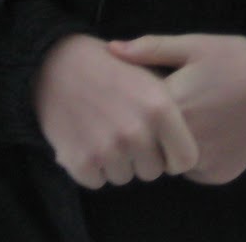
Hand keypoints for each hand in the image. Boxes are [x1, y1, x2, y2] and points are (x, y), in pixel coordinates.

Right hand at [33, 34, 199, 188]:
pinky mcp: (81, 162)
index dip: (173, 155)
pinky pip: (97, 181)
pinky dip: (91, 167)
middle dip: (141, 158)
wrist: (57, 63)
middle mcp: (136, 131)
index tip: (162, 146)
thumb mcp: (149, 73)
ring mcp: (108, 149)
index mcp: (160, 108)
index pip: (185, 160)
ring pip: (124, 177)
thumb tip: (189, 139)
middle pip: (152, 172)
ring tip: (104, 131)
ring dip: (115, 162)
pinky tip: (86, 139)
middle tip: (125, 132)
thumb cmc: (109, 68)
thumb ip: (172, 108)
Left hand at [109, 34, 245, 185]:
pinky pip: (193, 171)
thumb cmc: (239, 59)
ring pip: (169, 160)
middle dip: (152, 129)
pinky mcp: (218, 175)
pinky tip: (211, 132)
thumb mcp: (196, 45)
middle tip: (174, 107)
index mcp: (173, 105)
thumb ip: (152, 48)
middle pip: (149, 142)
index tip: (148, 92)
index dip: (137, 103)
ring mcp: (203, 162)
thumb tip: (112, 48)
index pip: (134, 115)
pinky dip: (195, 157)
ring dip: (172, 145)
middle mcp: (184, 139)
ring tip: (195, 117)